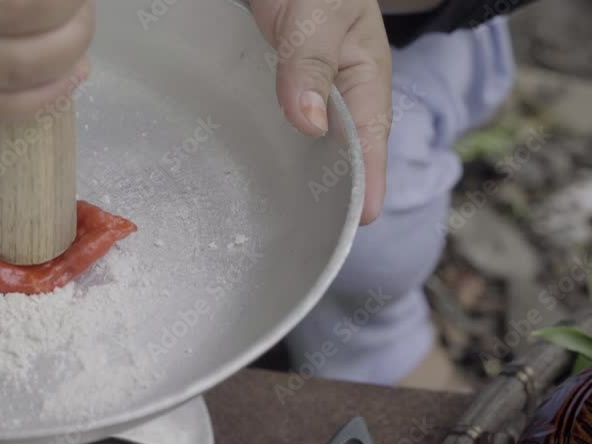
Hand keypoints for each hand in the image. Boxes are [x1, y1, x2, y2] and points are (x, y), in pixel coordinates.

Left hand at [252, 0, 392, 223]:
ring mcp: (311, 91)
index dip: (368, 179)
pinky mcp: (281, 88)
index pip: (370, 137)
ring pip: (311, 143)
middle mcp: (340, 91)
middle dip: (335, 191)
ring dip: (301, 176)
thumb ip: (311, 64)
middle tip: (318, 238)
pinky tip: (257, 174)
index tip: (363, 220)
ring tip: (289, 222)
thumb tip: (311, 124)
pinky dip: (274, 150)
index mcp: (365, 77)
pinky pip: (282, 127)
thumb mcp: (318, 17)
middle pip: (342, 151)